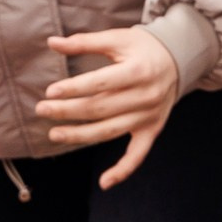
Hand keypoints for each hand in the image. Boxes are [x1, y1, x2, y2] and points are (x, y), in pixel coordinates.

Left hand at [36, 29, 181, 188]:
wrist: (179, 59)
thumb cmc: (144, 48)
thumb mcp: (119, 38)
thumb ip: (86, 42)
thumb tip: (52, 42)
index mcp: (139, 70)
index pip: (100, 83)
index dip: (74, 88)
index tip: (50, 91)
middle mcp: (146, 96)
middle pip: (100, 108)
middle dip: (68, 111)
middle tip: (42, 109)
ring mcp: (149, 116)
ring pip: (109, 131)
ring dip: (79, 135)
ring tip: (54, 134)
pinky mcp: (152, 129)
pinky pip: (138, 155)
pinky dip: (123, 170)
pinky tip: (104, 183)